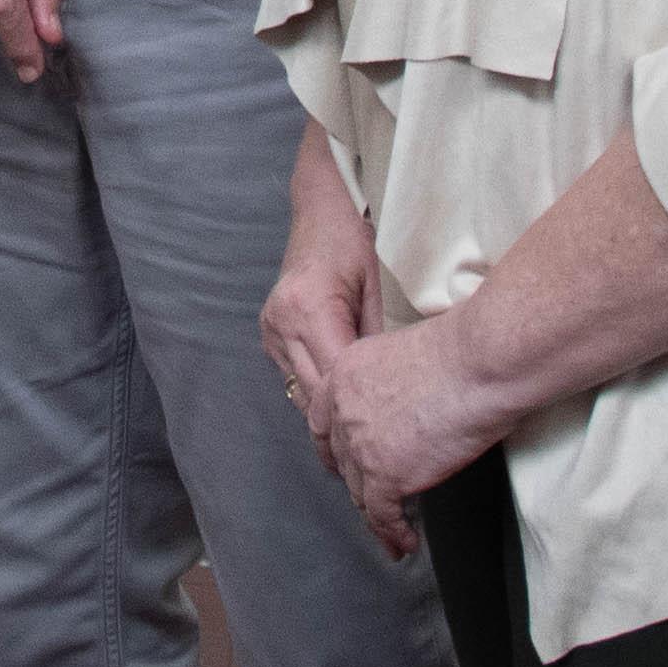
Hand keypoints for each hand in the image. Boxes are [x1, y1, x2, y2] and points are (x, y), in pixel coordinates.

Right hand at [259, 133, 384, 436]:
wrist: (325, 206)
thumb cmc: (359, 239)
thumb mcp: (381, 289)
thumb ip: (381, 341)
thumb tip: (396, 392)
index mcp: (308, 309)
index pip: (339, 379)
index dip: (365, 413)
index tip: (394, 441)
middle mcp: (281, 322)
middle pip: (316, 394)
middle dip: (347, 427)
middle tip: (381, 460)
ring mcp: (271, 328)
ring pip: (302, 392)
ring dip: (331, 418)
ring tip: (364, 450)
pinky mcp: (271, 331)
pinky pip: (297, 377)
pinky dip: (321, 396)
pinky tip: (345, 415)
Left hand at [304, 314, 510, 557]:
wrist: (476, 364)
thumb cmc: (461, 352)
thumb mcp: (404, 355)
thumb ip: (391, 382)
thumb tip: (405, 406)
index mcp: (345, 373)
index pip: (321, 418)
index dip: (330, 445)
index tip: (337, 462)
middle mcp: (343, 409)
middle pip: (341, 457)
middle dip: (356, 481)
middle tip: (372, 499)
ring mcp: (360, 444)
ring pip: (360, 491)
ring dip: (376, 514)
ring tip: (391, 531)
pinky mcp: (384, 474)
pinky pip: (381, 515)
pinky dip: (393, 532)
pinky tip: (405, 541)